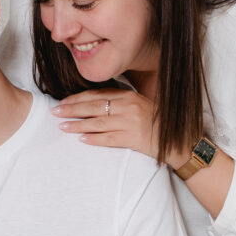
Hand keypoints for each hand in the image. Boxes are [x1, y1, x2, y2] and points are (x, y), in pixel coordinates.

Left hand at [52, 88, 178, 163]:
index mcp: (130, 96)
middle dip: (72, 109)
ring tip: (63, 126)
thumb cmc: (159, 122)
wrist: (180, 140)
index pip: (98, 95)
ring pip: (98, 123)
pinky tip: (81, 139)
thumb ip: (121, 102)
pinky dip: (94, 139)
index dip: (78, 98)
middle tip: (55, 111)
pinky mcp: (133, 139)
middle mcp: (129, 107)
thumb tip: (95, 103)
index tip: (63, 101)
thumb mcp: (140, 105)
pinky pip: (109, 139)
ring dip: (78, 125)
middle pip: (94, 107)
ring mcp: (131, 123)